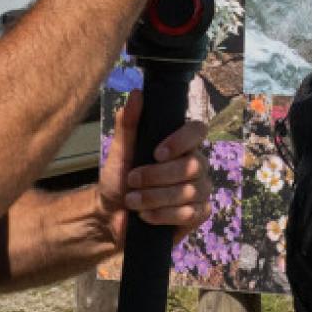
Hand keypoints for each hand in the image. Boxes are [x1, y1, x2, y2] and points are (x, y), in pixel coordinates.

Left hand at [98, 92, 211, 247]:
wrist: (111, 217)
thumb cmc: (119, 180)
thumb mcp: (119, 151)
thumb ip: (128, 123)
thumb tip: (136, 94)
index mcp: (181, 145)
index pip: (198, 130)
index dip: (181, 140)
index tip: (156, 153)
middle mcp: (196, 165)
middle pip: (193, 165)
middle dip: (157, 176)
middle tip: (132, 180)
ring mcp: (200, 190)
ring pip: (189, 192)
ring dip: (155, 197)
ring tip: (133, 201)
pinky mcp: (199, 214)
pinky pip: (190, 213)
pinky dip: (164, 215)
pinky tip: (146, 216)